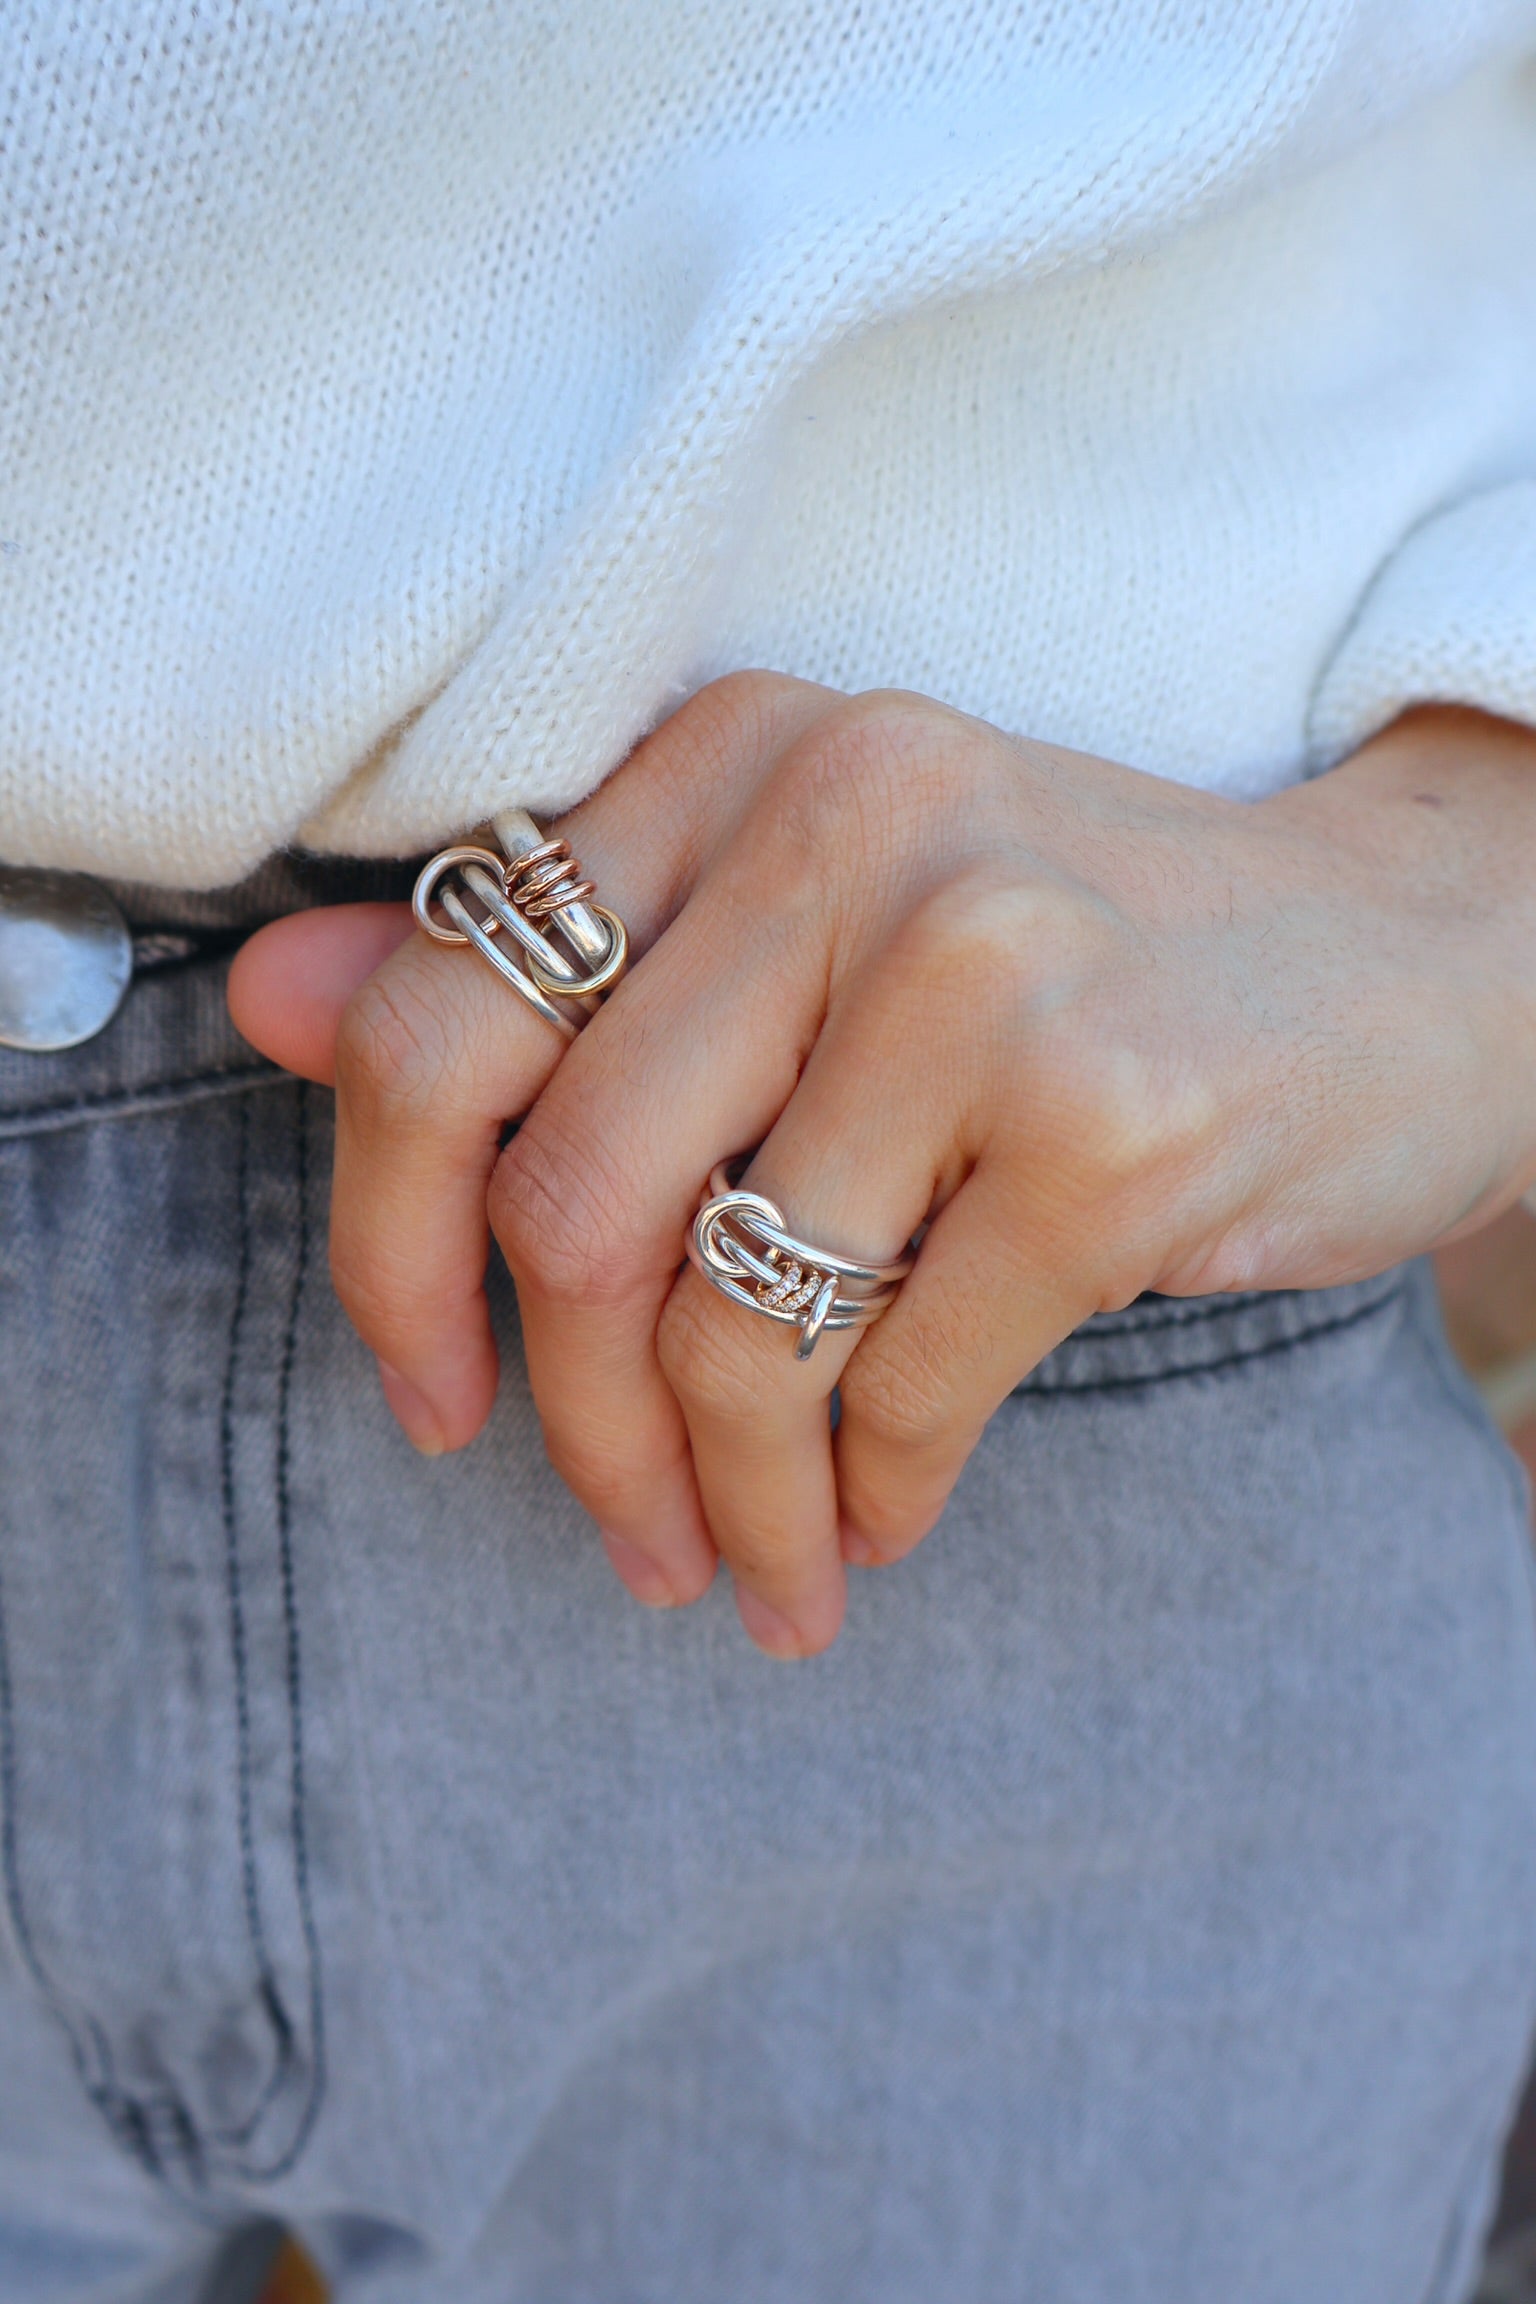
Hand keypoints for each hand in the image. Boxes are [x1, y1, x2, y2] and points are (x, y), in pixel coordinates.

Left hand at [231, 682, 1535, 1654]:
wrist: (1412, 959)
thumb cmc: (1085, 959)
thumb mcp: (809, 926)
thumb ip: (550, 963)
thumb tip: (263, 1003)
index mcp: (736, 757)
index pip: (438, 1024)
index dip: (386, 1252)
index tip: (433, 1392)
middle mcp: (844, 819)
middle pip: (566, 1206)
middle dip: (570, 1431)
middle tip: (624, 1536)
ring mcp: (984, 962)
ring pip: (727, 1325)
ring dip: (727, 1502)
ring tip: (761, 1568)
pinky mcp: (1110, 1120)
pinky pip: (894, 1385)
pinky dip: (866, 1495)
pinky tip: (883, 1523)